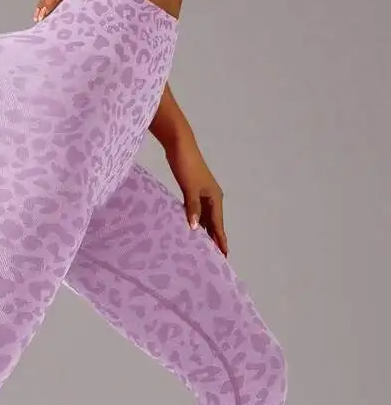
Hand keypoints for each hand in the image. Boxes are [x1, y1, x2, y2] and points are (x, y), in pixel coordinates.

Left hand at [165, 133, 227, 255]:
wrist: (179, 146)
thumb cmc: (186, 166)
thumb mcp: (189, 188)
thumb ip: (192, 208)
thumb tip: (195, 229)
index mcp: (215, 198)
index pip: (218, 225)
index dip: (220, 241)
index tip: (224, 256)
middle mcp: (212, 198)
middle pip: (214, 224)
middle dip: (215, 240)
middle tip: (215, 258)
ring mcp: (203, 194)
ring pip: (206, 219)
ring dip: (206, 232)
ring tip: (205, 249)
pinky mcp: (193, 191)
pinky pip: (198, 212)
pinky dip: (197, 222)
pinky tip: (193, 229)